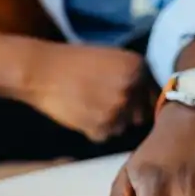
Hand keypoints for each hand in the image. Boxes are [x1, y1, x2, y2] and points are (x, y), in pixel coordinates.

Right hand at [22, 42, 156, 142]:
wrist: (41, 71)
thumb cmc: (74, 62)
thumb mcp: (111, 59)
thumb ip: (133, 77)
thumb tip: (151, 102)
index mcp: (138, 67)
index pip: (153, 95)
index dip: (139, 101)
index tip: (126, 101)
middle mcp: (132, 88)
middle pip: (140, 115)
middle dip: (126, 113)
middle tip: (103, 104)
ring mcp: (117, 109)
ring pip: (122, 128)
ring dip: (109, 123)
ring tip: (88, 106)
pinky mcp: (101, 127)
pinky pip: (105, 136)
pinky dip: (93, 130)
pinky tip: (80, 113)